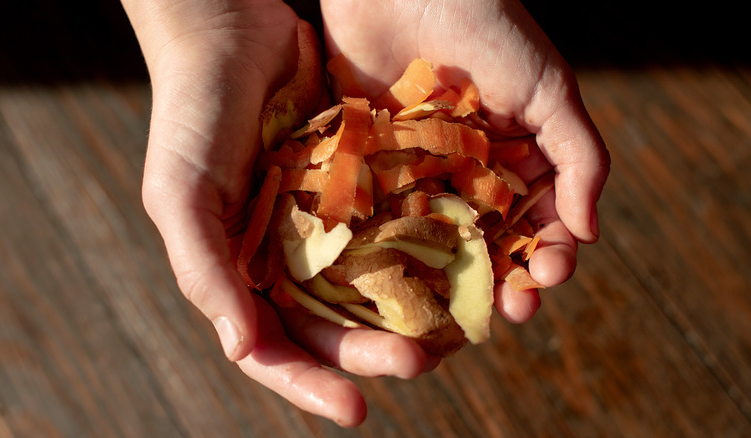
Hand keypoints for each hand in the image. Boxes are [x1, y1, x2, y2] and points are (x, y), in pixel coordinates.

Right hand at [121, 0, 434, 426]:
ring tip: (452, 326)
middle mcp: (285, 256)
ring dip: (408, 307)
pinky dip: (421, 246)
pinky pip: (394, 223)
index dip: (310, 383)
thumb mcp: (181, 194)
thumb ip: (206, 270)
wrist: (230, 30)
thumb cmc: (192, 114)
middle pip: (334, 323)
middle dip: (374, 348)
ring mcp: (325, 222)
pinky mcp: (358, 184)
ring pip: (372, 282)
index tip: (357, 409)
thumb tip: (241, 349)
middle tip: (421, 359)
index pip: (274, 347)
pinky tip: (457, 260)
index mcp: (239, 272)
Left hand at [321, 0, 610, 322]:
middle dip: (504, 280)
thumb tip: (589, 232)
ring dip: (451, 277)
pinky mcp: (374, 164)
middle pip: (490, 241)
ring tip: (456, 308)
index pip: (541, 220)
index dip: (550, 254)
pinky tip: (398, 275)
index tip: (549, 278)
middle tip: (508, 311)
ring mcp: (421, 171)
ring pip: (438, 239)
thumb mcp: (549, 89)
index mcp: (518, 157)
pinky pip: (384, 213)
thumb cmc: (488, 27)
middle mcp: (470, 172)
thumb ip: (579, 157)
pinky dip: (391, 246)